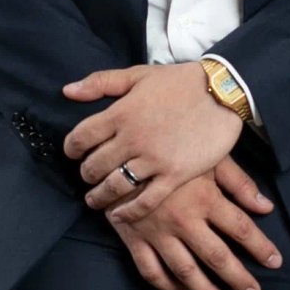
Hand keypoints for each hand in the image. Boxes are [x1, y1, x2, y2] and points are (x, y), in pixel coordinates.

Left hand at [60, 61, 243, 218]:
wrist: (222, 92)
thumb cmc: (180, 82)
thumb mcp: (138, 74)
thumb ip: (100, 82)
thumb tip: (67, 91)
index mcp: (121, 113)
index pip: (81, 137)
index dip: (71, 148)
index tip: (73, 153)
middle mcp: (133, 138)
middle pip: (94, 166)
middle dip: (85, 174)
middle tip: (87, 177)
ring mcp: (154, 159)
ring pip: (115, 186)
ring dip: (100, 196)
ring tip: (95, 200)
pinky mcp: (175, 175)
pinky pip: (145, 201)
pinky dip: (128, 212)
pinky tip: (119, 215)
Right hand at [106, 152, 283, 289]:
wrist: (117, 147)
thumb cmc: (169, 147)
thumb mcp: (208, 157)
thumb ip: (238, 183)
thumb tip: (266, 207)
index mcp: (204, 198)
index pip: (241, 229)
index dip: (261, 248)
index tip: (275, 262)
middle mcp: (183, 220)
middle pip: (217, 257)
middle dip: (238, 279)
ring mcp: (157, 232)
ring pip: (185, 271)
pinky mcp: (133, 238)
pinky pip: (151, 270)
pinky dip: (166, 286)